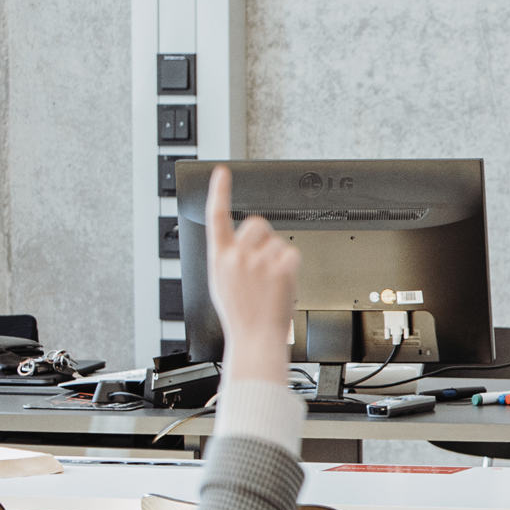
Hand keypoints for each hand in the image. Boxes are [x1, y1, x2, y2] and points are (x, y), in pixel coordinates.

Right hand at [202, 167, 298, 372]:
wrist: (254, 337)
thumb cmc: (240, 313)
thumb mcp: (220, 282)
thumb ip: (227, 258)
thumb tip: (237, 242)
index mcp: (218, 258)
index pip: (216, 216)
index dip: (219, 191)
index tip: (222, 173)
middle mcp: (237, 255)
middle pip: (258, 224)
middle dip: (264, 238)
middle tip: (263, 263)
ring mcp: (259, 261)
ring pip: (278, 241)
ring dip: (278, 257)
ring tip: (269, 282)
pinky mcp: (281, 267)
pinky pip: (292, 253)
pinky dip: (291, 266)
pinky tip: (282, 283)